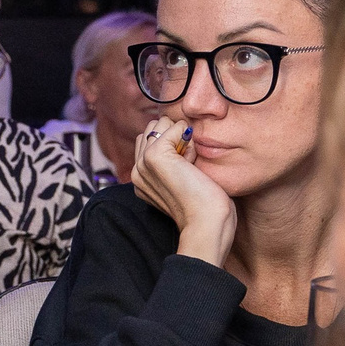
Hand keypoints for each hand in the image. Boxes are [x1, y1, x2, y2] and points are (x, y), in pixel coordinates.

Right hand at [131, 118, 236, 266]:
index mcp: (140, 178)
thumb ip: (174, 160)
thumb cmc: (204, 204)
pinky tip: (191, 163)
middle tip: (187, 167)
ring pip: (161, 124)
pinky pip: (174, 126)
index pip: (148, 139)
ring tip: (189, 165)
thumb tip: (181, 133)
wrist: (207, 222)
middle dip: (174, 139)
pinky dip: (188, 138)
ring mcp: (142, 163)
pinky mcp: (154, 156)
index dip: (172, 145)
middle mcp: (136, 170)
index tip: (185, 170)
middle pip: (152, 128)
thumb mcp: (182, 179)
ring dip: (181, 138)